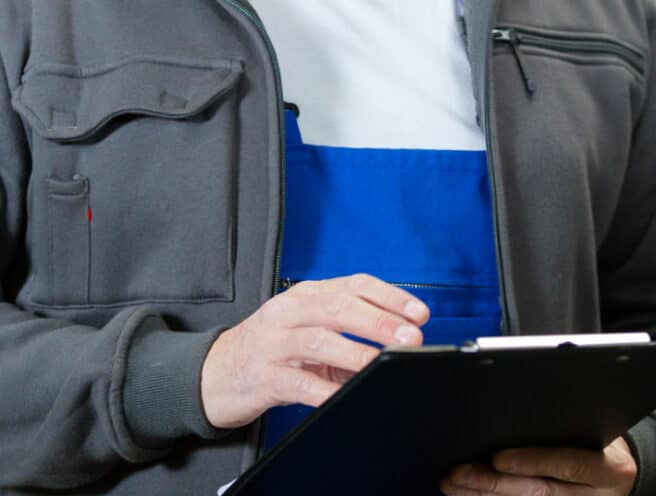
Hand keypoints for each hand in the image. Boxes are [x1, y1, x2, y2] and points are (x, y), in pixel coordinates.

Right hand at [200, 274, 428, 428]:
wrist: (212, 374)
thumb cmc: (271, 349)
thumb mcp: (308, 331)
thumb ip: (347, 333)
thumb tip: (396, 344)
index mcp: (307, 294)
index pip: (354, 285)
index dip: (390, 297)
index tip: (419, 313)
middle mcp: (289, 310)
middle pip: (338, 306)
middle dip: (379, 321)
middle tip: (410, 336)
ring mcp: (273, 341)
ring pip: (318, 339)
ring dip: (355, 350)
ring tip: (381, 361)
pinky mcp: (262, 375)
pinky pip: (297, 382)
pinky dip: (324, 388)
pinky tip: (344, 393)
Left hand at [439, 436, 636, 495]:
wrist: (628, 473)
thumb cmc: (608, 438)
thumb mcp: (602, 424)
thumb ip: (571, 419)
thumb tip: (524, 402)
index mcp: (608, 468)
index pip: (568, 464)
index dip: (532, 461)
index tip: (498, 457)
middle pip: (538, 492)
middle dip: (494, 484)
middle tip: (458, 474)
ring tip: (453, 484)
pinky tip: (470, 494)